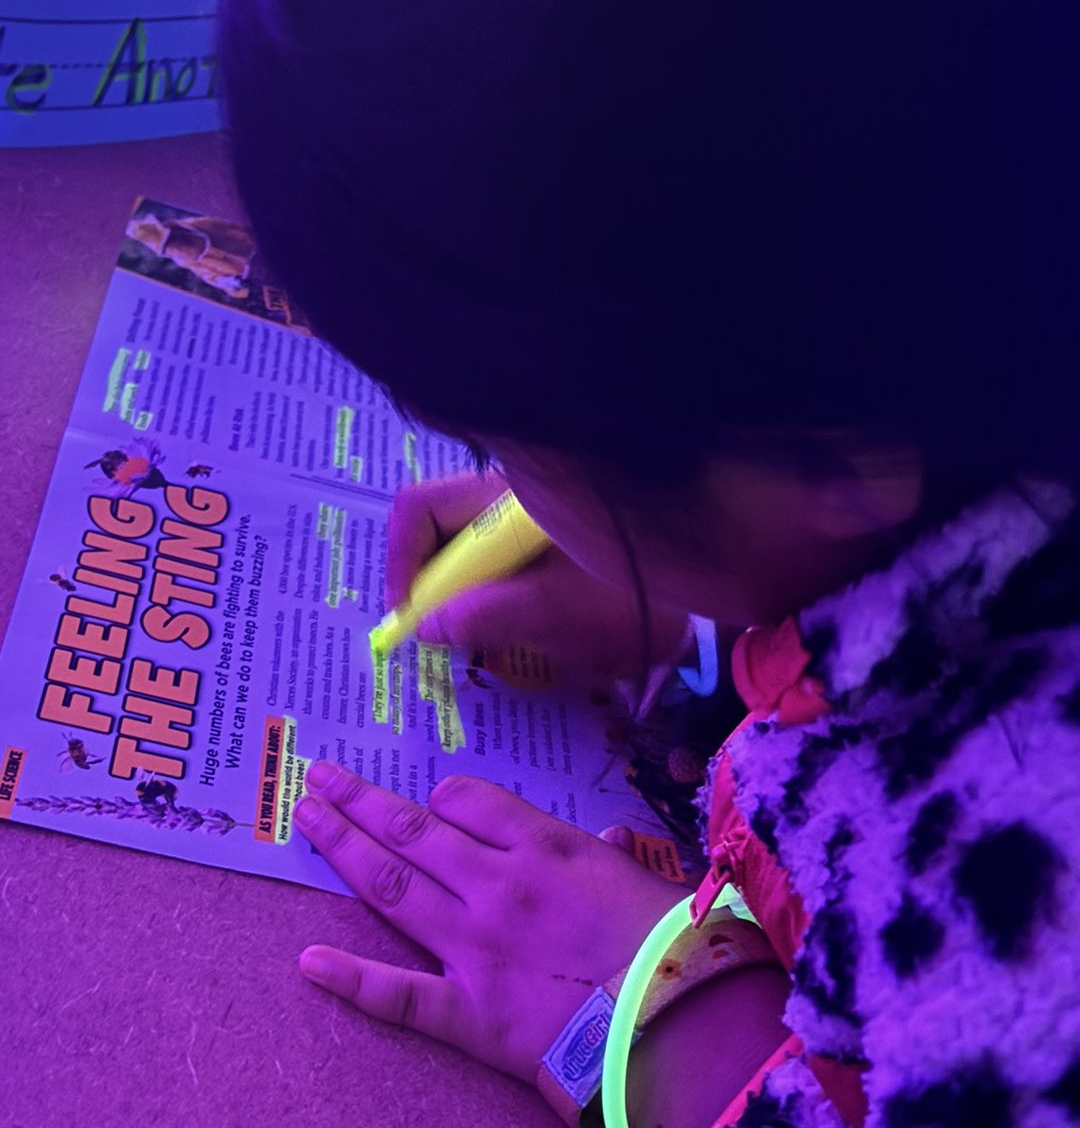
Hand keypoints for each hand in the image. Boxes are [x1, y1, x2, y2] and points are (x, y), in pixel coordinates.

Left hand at [293, 760, 684, 1085]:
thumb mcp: (652, 881)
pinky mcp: (466, 1013)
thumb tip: (609, 838)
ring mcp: (472, 948)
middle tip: (318, 776)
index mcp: (544, 849)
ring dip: (342, 848)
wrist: (678, 1027)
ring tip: (305, 818)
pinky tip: (308, 961)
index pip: (468, 801)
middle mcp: (495, 887)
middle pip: (411, 831)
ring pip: (391, 887)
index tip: (427, 799)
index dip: (442, 798)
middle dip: (361, 800)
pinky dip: (350, 977)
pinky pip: (399, 994)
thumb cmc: (678, 948)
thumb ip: (617, 857)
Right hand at [388, 472, 688, 678]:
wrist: (725, 574)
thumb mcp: (560, 611)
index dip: (403, 566)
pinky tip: (530, 624)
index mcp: (506, 492)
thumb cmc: (640, 588)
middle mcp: (514, 489)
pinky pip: (505, 558)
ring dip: (470, 594)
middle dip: (435, 585)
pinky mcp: (558, 533)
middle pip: (440, 526)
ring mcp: (536, 509)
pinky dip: (501, 592)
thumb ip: (488, 615)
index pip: (419, 508)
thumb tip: (424, 625)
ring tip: (494, 637)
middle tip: (446, 638)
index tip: (414, 621)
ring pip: (472, 547)